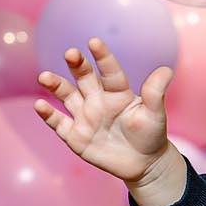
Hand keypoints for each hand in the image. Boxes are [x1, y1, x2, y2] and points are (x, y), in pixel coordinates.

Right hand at [35, 37, 178, 191]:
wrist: (143, 164)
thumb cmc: (150, 135)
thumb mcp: (155, 115)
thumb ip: (155, 93)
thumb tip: (166, 70)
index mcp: (117, 93)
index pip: (109, 72)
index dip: (102, 57)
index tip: (94, 42)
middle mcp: (98, 100)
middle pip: (84, 78)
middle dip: (77, 65)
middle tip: (71, 53)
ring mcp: (85, 116)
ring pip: (67, 96)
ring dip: (55, 85)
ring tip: (45, 77)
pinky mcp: (75, 135)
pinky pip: (59, 123)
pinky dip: (48, 115)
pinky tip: (40, 105)